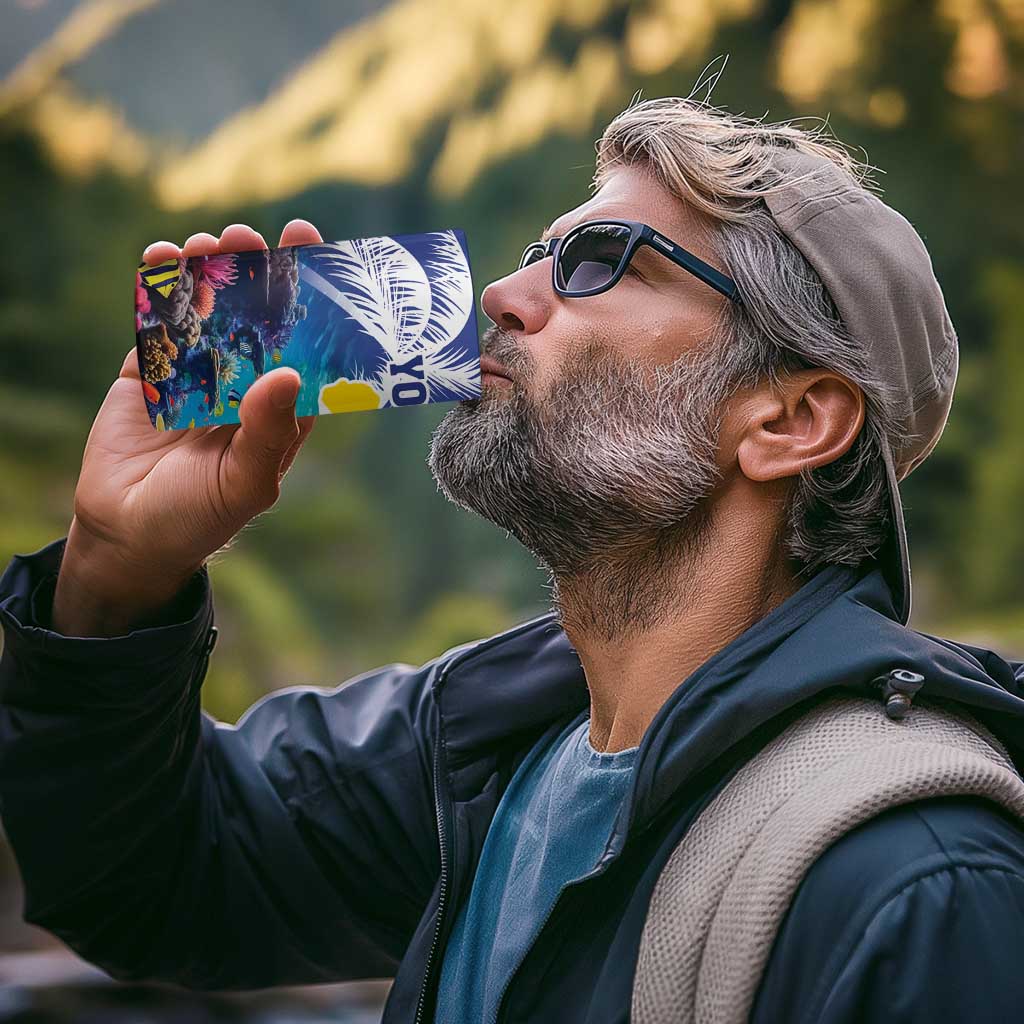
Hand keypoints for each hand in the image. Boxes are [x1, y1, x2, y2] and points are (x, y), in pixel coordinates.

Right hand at [52, 220, 321, 635]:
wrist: (127, 534)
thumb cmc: (200, 517)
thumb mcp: (244, 483)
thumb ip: (267, 432)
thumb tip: (287, 373)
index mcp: (280, 407)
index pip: (304, 344)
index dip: (310, 300)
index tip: (313, 251)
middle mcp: (243, 382)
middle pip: (256, 316)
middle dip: (256, 273)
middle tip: (250, 237)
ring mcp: (195, 372)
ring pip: (208, 310)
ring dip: (208, 272)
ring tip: (207, 243)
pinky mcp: (149, 371)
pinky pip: (157, 322)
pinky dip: (157, 288)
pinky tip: (161, 258)